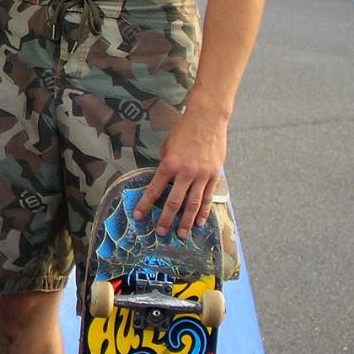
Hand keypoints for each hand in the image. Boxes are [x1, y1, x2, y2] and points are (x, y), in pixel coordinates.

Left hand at [135, 106, 227, 237]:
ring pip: (193, 204)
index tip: (139, 216)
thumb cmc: (184, 130)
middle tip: (161, 233)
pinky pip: (208, 197)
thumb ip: (166, 165)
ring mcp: (202, 175)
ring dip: (187, 222)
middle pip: (175, 202)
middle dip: (167, 219)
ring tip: (182, 234)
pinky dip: (204, 211)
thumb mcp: (168, 146)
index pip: (154, 189)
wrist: (207, 118)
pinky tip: (201, 222)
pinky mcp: (214, 175)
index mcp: (169, 164)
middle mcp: (185, 172)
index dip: (146, 204)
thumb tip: (163, 182)